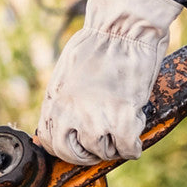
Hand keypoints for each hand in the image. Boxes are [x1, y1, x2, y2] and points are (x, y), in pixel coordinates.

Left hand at [35, 0, 180, 164]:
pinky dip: (134, 147)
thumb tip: (67, 116)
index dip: (67, 149)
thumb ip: (65, 97)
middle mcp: (71, 112)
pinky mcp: (123, 116)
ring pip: (103, 152)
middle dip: (90, 155)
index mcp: (55, 100)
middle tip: (104, 147)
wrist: (123, 31)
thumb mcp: (68, 72)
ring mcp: (96, 117)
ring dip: (115, 147)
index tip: (80, 146)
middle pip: (74, 153)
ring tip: (124, 131)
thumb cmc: (100, 44)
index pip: (51, 141)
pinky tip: (136, 139)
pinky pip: (127, 148)